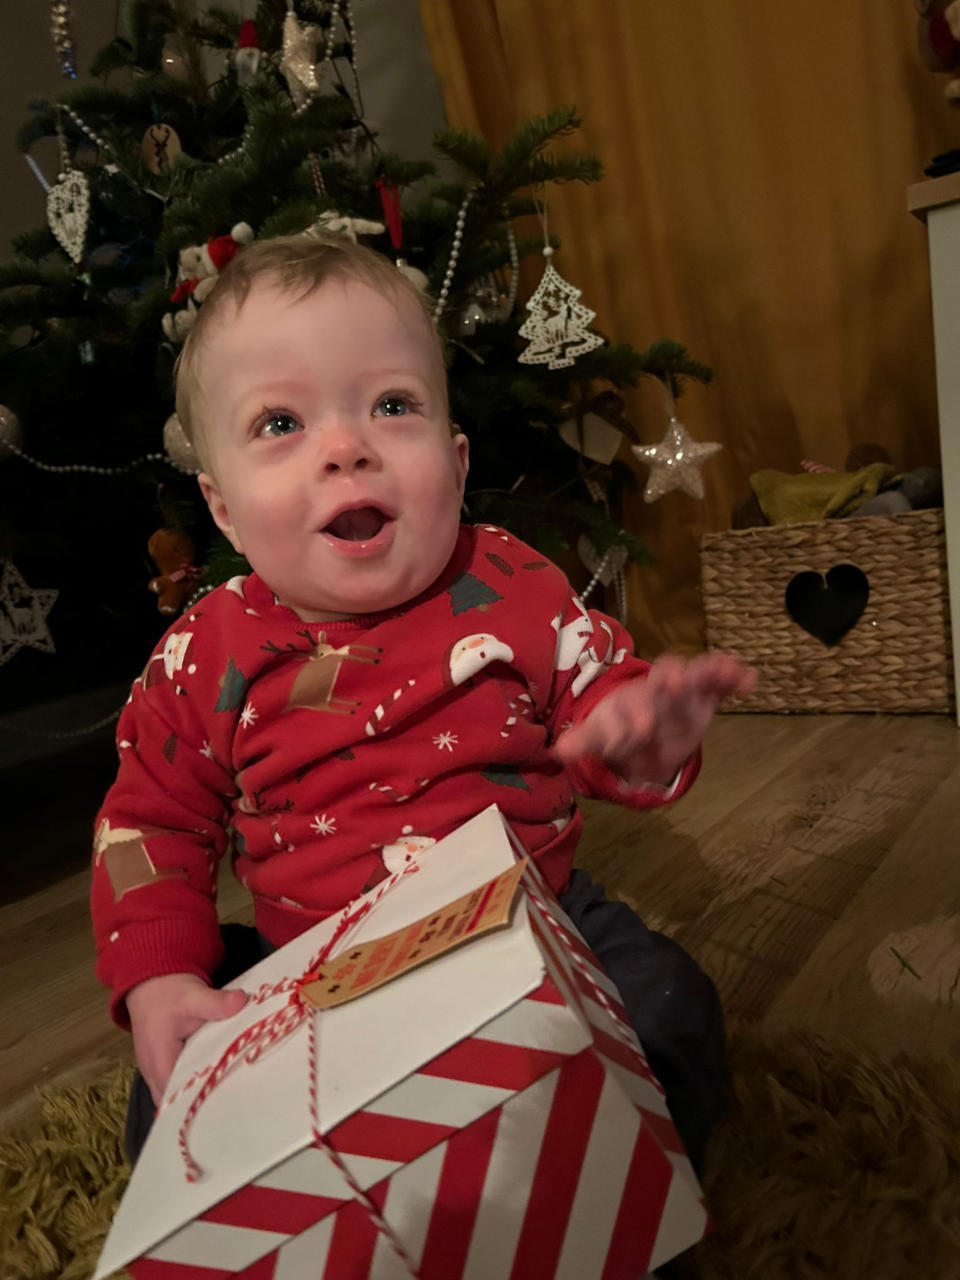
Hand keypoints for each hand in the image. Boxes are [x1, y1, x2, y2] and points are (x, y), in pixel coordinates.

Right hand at [126, 973, 247, 1105]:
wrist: (151, 981)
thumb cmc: (168, 992)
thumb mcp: (193, 995)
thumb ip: (216, 1002)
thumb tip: (241, 1001)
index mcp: (159, 1061)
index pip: (178, 1096)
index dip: (201, 1101)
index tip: (227, 1102)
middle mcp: (152, 1072)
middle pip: (176, 1102)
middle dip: (200, 1103)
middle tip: (232, 1101)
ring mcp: (154, 1071)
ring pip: (174, 1096)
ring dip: (195, 1094)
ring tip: (226, 1094)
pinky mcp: (161, 1065)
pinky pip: (175, 1084)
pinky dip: (191, 1084)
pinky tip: (213, 1078)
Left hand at [555, 652, 755, 787]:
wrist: (645, 729)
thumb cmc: (621, 728)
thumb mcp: (603, 736)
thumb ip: (585, 742)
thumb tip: (558, 752)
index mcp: (628, 701)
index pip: (627, 704)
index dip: (632, 717)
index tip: (638, 730)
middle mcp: (655, 691)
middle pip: (661, 681)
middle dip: (668, 681)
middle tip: (675, 683)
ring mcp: (683, 691)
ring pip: (695, 674)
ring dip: (708, 671)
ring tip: (724, 671)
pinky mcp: (707, 696)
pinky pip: (721, 682)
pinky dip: (734, 676)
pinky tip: (750, 679)